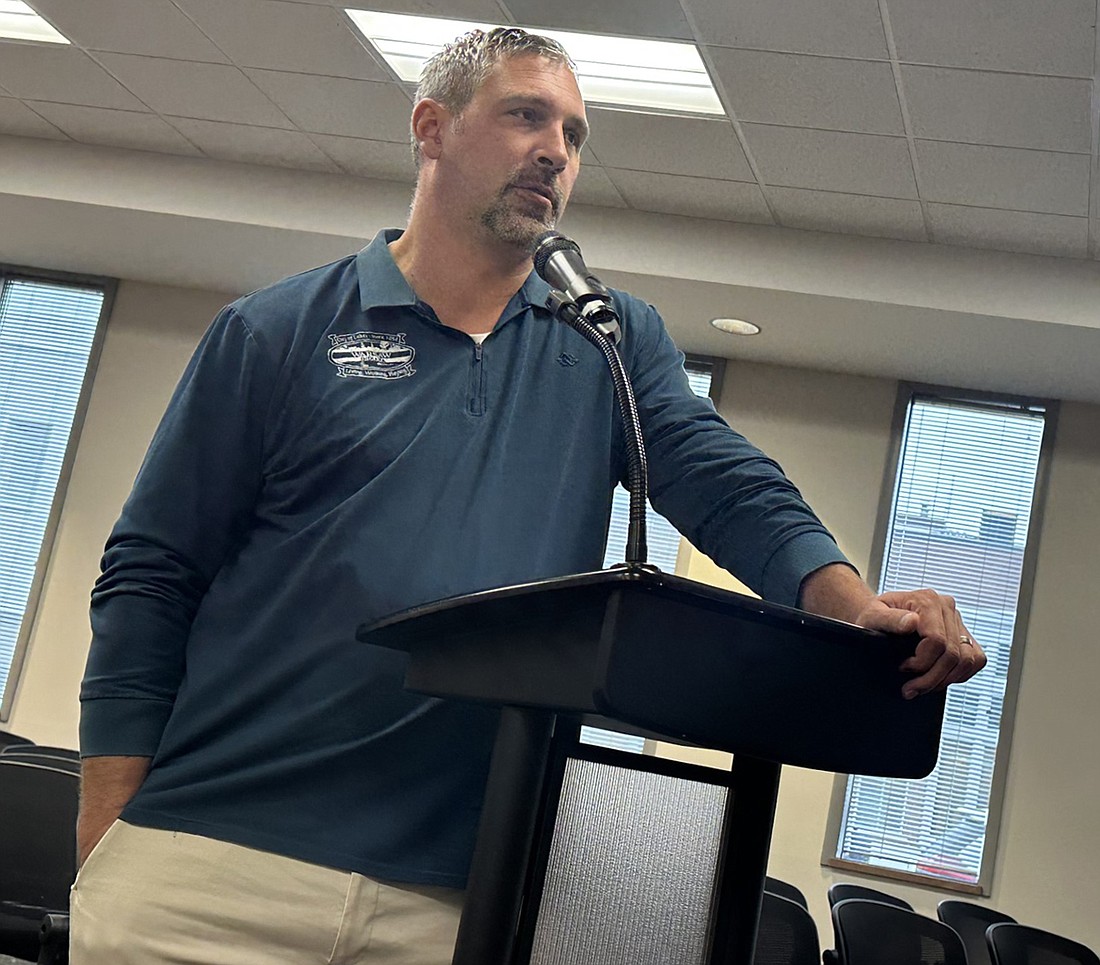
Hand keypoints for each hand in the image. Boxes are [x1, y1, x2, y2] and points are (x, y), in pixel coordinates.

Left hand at [853, 589, 986, 699]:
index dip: (921, 663)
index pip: (937, 641)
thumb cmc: (874, 616)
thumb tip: (911, 622)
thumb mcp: (872, 616)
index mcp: (927, 600)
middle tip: (911, 689)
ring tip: (923, 686)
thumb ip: (889, 619)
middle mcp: (947, 607)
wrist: (880, 616)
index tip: (903, 668)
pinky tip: (940, 678)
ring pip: (968, 660)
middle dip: (931, 678)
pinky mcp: (963, 633)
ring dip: (946, 680)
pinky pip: (976, 659)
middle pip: (953, 654)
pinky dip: (961, 674)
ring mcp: (958, 620)